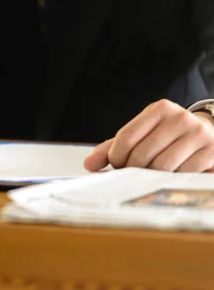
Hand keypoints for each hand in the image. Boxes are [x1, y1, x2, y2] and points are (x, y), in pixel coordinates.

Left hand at [84, 99, 213, 172]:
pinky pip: (182, 175)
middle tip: (133, 173)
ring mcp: (198, 134)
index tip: (116, 165)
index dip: (116, 157)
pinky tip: (171, 176)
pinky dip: (172, 180)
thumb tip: (88, 165)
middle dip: (132, 169)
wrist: (209, 134)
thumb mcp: (141, 135)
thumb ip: (112, 148)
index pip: (126, 137)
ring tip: (150, 175)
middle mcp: (180, 117)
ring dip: (151, 177)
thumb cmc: (167, 137)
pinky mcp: (211, 151)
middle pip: (142, 154)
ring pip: (162, 167)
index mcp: (159, 109)